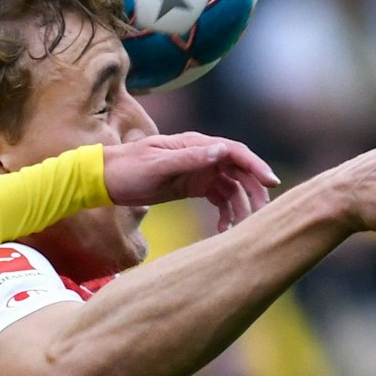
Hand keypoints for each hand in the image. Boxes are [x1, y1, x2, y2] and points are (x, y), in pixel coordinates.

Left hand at [100, 132, 277, 230]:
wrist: (105, 179)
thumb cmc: (128, 169)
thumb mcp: (157, 165)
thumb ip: (190, 159)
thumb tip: (222, 151)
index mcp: (196, 145)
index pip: (235, 153)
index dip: (255, 166)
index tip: (270, 184)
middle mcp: (202, 156)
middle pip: (238, 172)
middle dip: (253, 191)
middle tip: (261, 214)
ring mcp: (198, 172)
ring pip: (230, 188)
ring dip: (239, 206)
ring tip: (240, 229)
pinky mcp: (192, 187)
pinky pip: (217, 199)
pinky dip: (224, 213)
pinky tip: (222, 230)